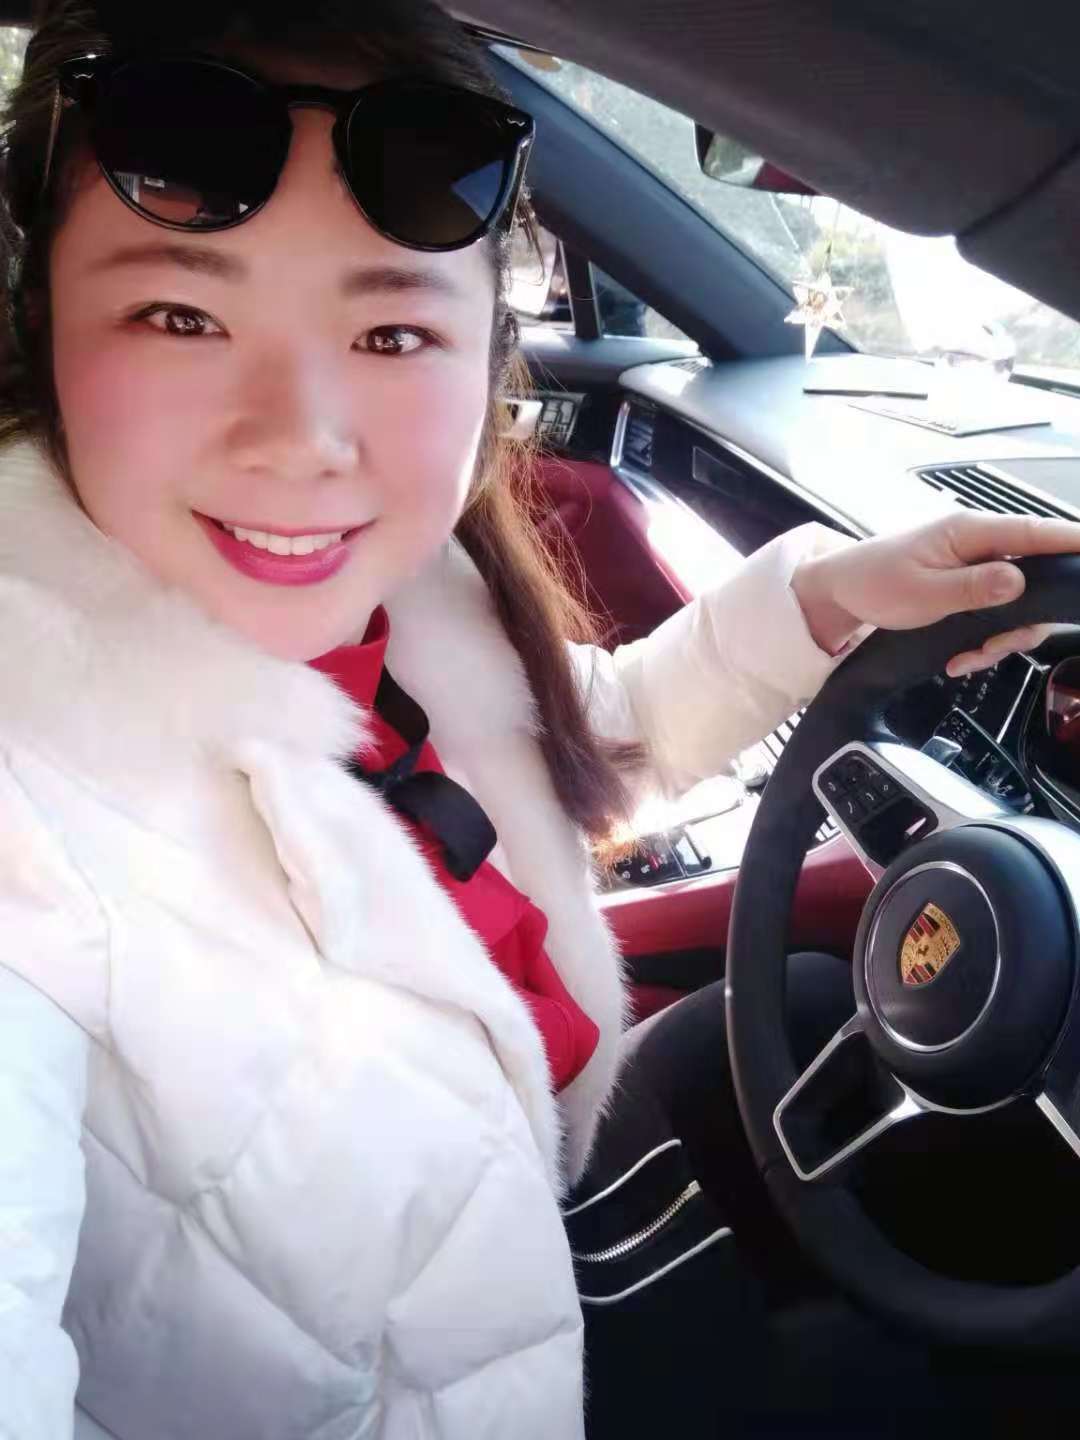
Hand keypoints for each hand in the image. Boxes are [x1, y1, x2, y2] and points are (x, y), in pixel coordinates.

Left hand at [791, 513, 1079, 676]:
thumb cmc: (873, 582)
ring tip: (966, 658)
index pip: (1037, 531)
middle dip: (1022, 622)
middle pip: (1036, 578)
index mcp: (970, 532)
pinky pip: (995, 615)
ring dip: (999, 639)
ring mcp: (976, 566)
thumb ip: (973, 588)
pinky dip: (983, 642)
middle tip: (993, 650)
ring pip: (1017, 604)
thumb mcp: (922, 592)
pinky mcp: (969, 587)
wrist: (839, 592)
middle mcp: (980, 544)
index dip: (1074, 542)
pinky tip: (958, 658)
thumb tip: (1018, 581)